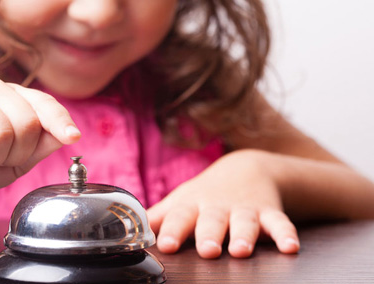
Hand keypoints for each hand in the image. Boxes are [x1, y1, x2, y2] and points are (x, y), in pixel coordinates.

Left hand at [147, 149, 299, 258]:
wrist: (246, 167)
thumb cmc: (204, 194)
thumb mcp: (180, 201)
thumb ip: (156, 217)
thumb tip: (125, 232)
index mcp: (191, 206)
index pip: (178, 217)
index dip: (171, 230)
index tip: (165, 244)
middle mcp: (217, 207)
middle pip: (211, 220)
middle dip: (208, 234)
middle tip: (207, 250)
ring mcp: (244, 209)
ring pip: (244, 221)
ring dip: (244, 235)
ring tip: (240, 250)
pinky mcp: (269, 212)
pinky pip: (280, 222)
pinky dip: (286, 233)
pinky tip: (291, 248)